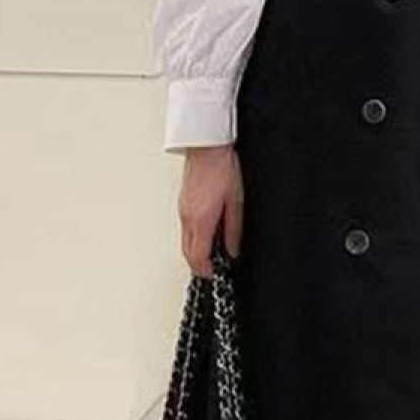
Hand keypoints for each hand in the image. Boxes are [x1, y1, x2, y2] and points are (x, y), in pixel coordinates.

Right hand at [178, 143, 243, 276]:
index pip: (198, 256)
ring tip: (213, 252)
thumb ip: (234, 229)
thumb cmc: (222, 168)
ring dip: (196, 251)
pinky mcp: (183, 203)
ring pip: (185, 240)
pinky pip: (185, 228)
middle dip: (198, 265)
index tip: (214, 274)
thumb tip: (232, 249)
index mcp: (201, 220)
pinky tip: (207, 233)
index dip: (205, 270)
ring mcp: (183, 210)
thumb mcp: (236, 201)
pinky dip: (194, 237)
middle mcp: (188, 217)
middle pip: (187, 252)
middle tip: (212, 269)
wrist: (206, 146)